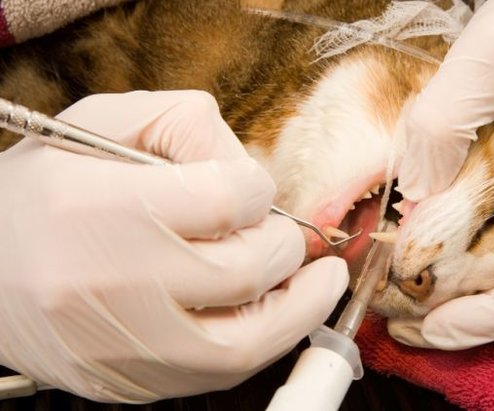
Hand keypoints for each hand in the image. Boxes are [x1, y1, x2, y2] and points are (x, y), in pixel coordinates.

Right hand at [0, 90, 347, 400]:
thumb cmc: (46, 191)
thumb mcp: (104, 126)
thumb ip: (185, 127)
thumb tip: (251, 172)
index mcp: (99, 207)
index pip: (224, 201)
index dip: (257, 192)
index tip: (251, 192)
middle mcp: (108, 284)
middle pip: (243, 271)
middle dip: (283, 248)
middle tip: (286, 237)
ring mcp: (119, 346)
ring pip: (244, 341)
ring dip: (301, 309)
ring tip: (322, 282)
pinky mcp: (127, 381)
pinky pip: (217, 374)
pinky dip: (262, 342)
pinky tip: (277, 313)